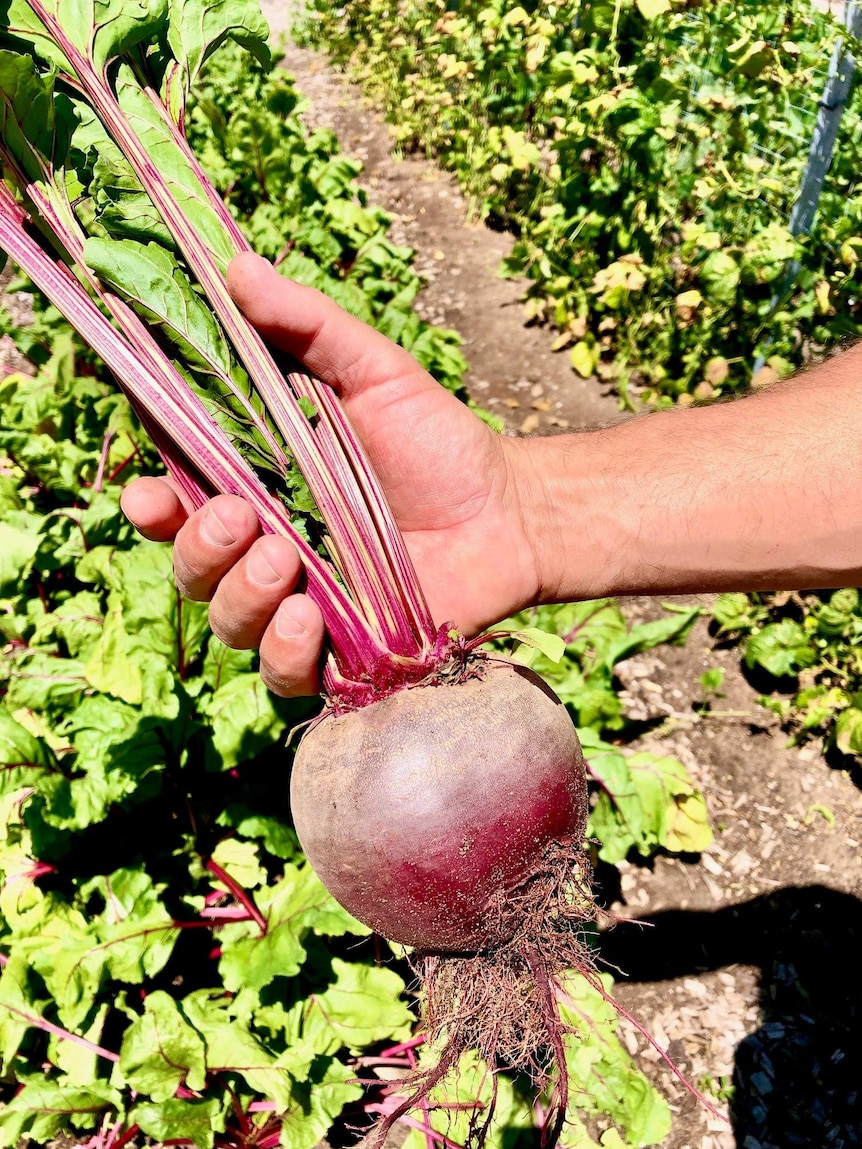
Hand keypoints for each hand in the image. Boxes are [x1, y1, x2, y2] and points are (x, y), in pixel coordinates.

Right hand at [122, 253, 541, 695]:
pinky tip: (311, 622)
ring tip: (286, 560)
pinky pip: (285, 674)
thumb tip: (233, 266)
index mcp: (256, 486)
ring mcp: (299, 606)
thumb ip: (305, 326)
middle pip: (192, 566)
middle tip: (243, 517)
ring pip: (229, 621)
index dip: (149, 505)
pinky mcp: (341, 653)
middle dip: (199, 547)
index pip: (176, 503)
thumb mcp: (373, 370)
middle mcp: (266, 550)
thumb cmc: (435, 440)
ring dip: (240, 595)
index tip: (147, 493)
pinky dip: (285, 654)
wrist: (509, 511)